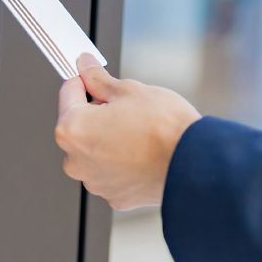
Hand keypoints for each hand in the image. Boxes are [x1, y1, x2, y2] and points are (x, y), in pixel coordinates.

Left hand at [54, 54, 201, 209]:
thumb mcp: (129, 90)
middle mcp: (75, 161)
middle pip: (79, 126)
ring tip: (138, 133)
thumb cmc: (163, 128)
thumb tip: (85, 66)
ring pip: (95, 151)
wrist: (194, 163)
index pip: (68, 93)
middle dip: (98, 114)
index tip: (94, 77)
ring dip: (109, 139)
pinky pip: (112, 172)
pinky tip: (142, 154)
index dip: (84, 81)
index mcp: (71, 130)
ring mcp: (93, 181)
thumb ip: (99, 79)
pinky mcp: (113, 196)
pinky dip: (122, 162)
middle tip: (126, 108)